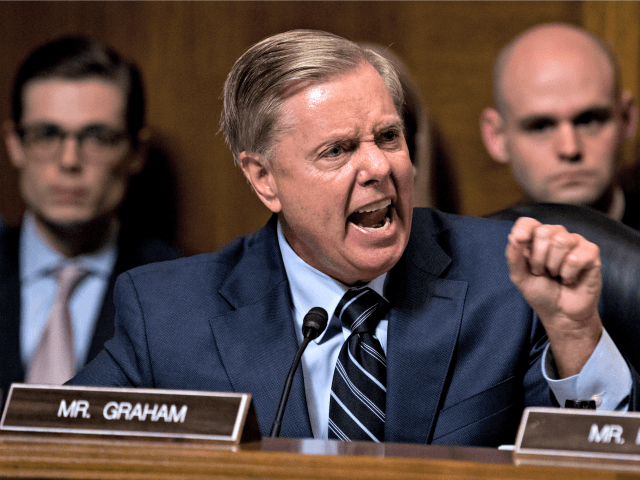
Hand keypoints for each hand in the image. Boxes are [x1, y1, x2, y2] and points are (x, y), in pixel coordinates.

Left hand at [506, 217, 602, 377]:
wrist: (561, 313)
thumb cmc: (541, 292)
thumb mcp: (520, 277)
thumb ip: (514, 257)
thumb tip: (513, 237)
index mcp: (536, 239)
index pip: (528, 222)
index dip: (523, 230)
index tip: (519, 241)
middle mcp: (556, 235)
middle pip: (544, 232)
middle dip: (538, 258)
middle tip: (542, 272)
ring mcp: (575, 242)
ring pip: (561, 242)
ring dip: (553, 266)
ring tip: (556, 275)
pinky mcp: (591, 252)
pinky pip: (575, 258)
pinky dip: (568, 274)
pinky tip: (570, 278)